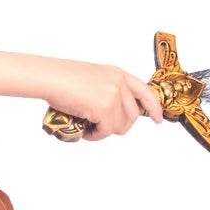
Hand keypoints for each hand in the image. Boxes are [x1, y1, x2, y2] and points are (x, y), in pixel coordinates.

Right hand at [39, 58, 163, 140]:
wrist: (51, 78)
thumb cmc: (62, 78)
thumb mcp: (93, 77)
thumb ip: (107, 89)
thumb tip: (109, 111)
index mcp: (118, 74)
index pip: (146, 92)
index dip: (154, 107)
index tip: (158, 119)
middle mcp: (120, 84)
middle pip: (133, 115)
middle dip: (120, 126)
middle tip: (104, 129)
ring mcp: (114, 96)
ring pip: (120, 125)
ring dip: (105, 131)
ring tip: (90, 129)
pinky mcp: (105, 109)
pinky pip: (106, 131)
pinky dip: (95, 135)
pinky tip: (85, 132)